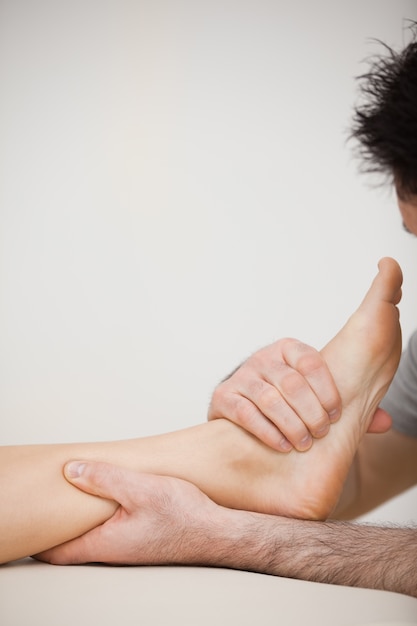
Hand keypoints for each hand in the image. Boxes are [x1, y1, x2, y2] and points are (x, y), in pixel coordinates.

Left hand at [34, 461, 220, 565]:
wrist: (218, 532)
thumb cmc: (183, 515)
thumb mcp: (140, 489)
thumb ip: (103, 478)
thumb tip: (71, 470)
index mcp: (104, 544)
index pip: (55, 551)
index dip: (39, 537)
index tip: (33, 514)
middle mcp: (111, 551)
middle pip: (69, 543)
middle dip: (57, 522)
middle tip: (52, 496)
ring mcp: (125, 547)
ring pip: (90, 535)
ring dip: (81, 516)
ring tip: (76, 489)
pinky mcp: (138, 539)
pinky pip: (109, 529)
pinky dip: (100, 514)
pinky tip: (109, 494)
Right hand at [208, 338, 342, 451]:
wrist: (240, 407)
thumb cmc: (286, 401)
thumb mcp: (314, 395)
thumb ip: (348, 407)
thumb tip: (384, 421)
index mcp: (288, 350)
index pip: (311, 360)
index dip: (326, 388)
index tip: (337, 413)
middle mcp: (263, 359)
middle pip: (291, 382)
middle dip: (310, 411)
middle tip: (321, 433)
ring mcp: (242, 376)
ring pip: (269, 398)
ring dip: (290, 424)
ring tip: (303, 444)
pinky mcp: (224, 397)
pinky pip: (246, 412)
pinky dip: (267, 431)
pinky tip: (282, 445)